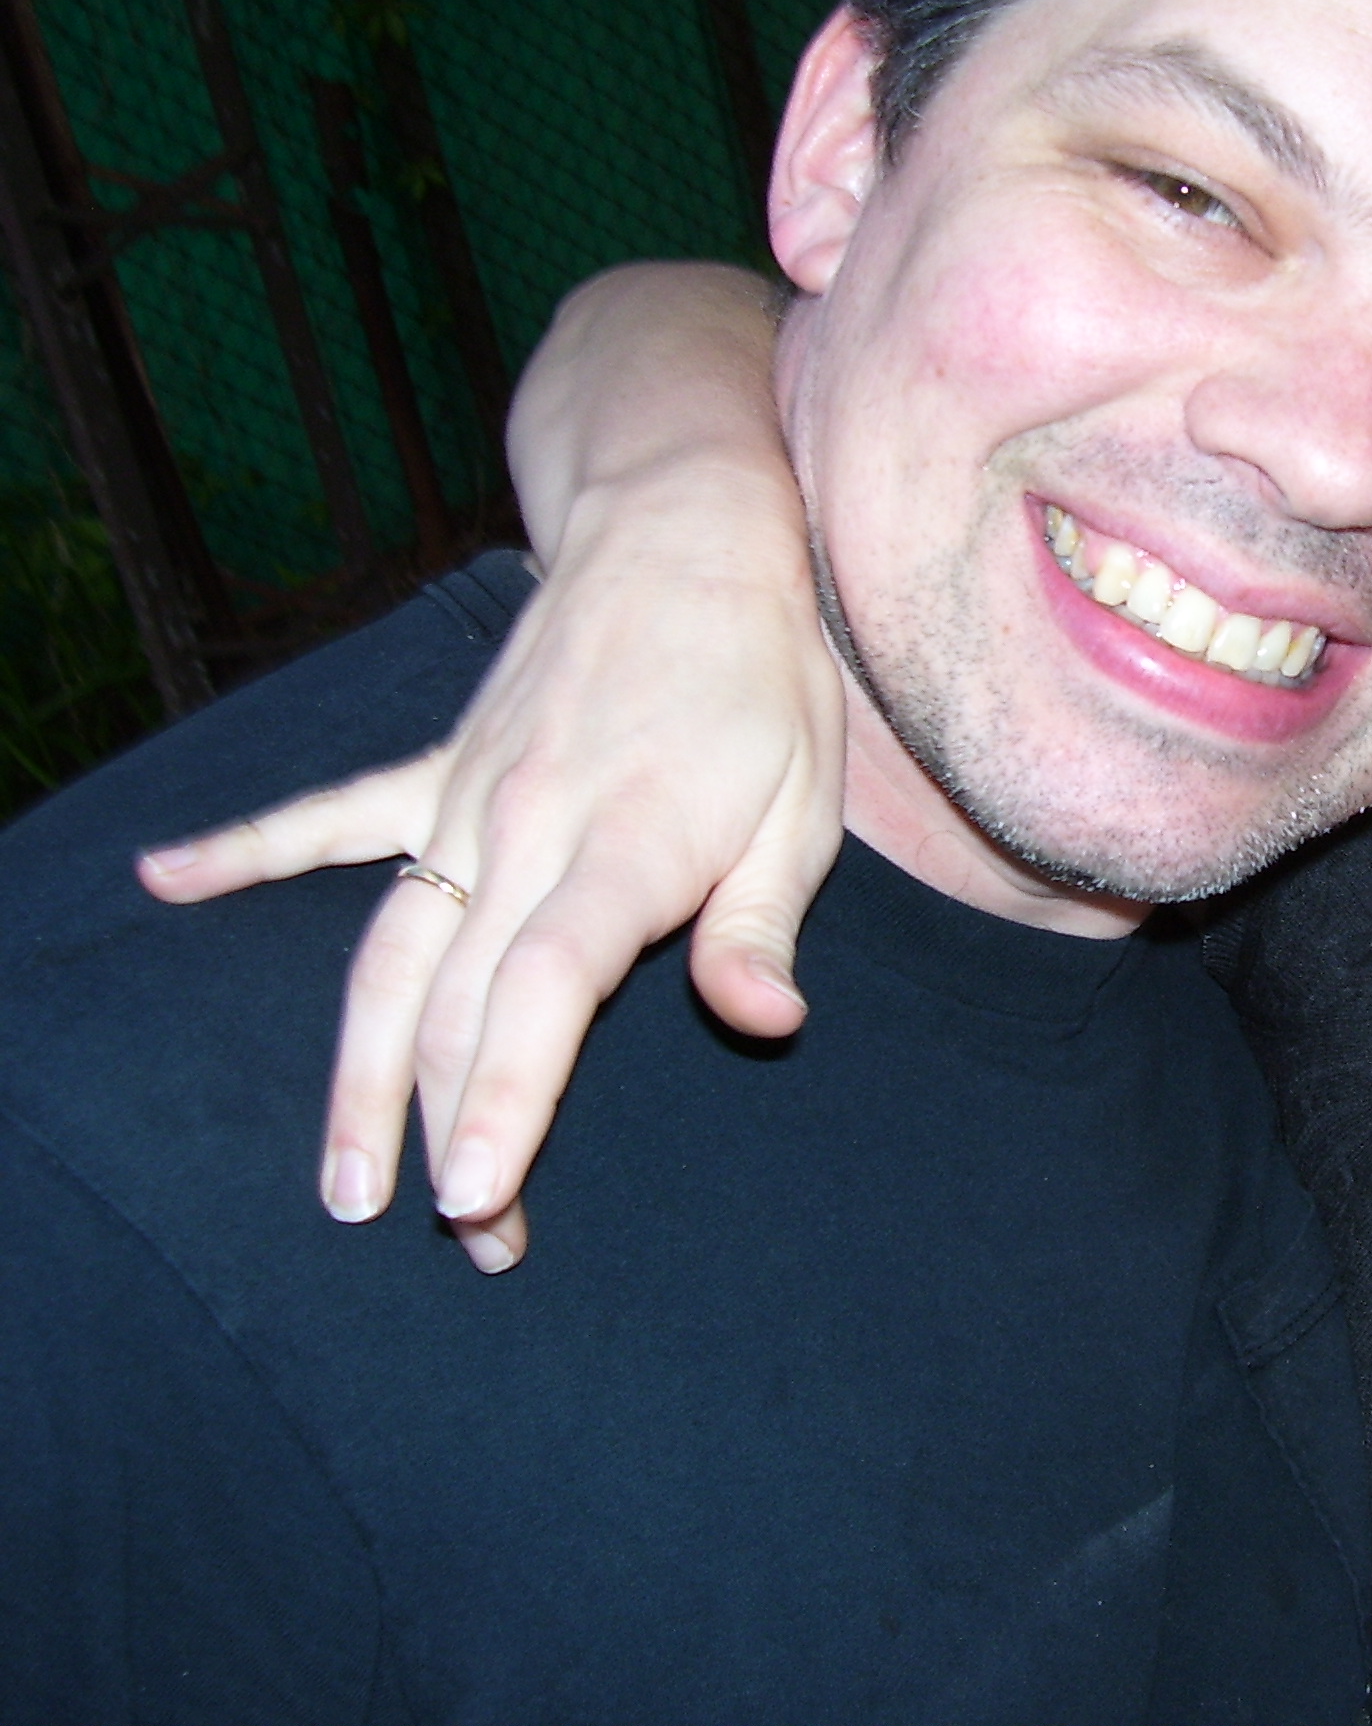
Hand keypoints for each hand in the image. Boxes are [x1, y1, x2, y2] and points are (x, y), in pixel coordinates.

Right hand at [139, 500, 845, 1271]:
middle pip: (460, 1009)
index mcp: (625, 847)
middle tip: (468, 1243)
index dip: (507, 1101)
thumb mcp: (805, 803)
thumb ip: (763, 923)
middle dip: (455, 1135)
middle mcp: (522, 830)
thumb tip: (766, 1021)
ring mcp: (462, 798)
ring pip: (387, 957)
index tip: (472, 1199)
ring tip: (344, 1181)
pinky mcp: (434, 766)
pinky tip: (162, 878)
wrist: (682, 532)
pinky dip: (242, 849)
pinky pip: (325, 820)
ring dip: (365, 1074)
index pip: (543, 996)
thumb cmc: (762, 680)